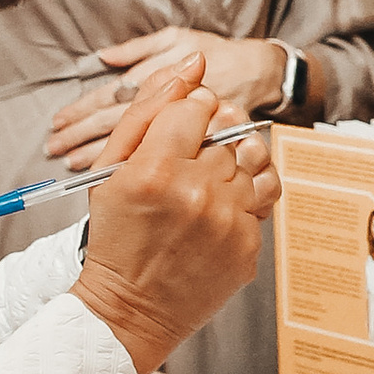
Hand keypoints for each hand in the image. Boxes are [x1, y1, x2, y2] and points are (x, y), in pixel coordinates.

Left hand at [47, 30, 301, 161]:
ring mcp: (188, 132)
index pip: (113, 98)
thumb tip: (104, 58)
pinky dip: (143, 171)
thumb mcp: (176, 38)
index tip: (56, 122)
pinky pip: (169, 164)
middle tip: (53, 147)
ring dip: (101, 156)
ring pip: (137, 147)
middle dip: (82, 138)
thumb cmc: (218, 54)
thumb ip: (139, 50)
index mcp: (158, 78)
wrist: (262, 73)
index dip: (83, 112)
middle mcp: (171, 108)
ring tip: (71, 163)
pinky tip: (117, 177)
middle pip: (118, 125)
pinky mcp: (207, 152)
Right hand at [73, 67, 281, 373]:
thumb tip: (193, 64)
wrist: (130, 309)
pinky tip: (214, 214)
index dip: (190, 114)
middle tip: (186, 169)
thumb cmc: (116, 237)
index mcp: (156, 169)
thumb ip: (149, 109)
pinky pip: (261, 198)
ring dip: (233, 166)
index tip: (180, 132)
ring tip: (206, 186)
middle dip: (210, 142)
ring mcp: (227, 221)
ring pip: (252, 161)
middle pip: (228, 132)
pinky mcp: (247, 245)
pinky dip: (241, 200)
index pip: (199, 105)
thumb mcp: (111, 169)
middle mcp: (196, 192)